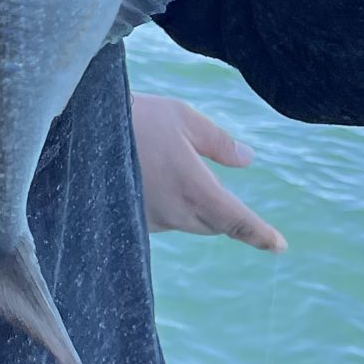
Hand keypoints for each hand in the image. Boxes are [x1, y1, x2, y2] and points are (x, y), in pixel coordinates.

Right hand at [130, 93, 284, 250]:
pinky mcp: (132, 221)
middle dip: (223, 212)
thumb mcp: (184, 118)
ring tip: (171, 169)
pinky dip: (168, 205)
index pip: (237, 220)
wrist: (83, 132)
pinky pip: (162, 219)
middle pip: (214, 223)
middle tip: (212, 182)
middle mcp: (177, 212)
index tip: (279, 246)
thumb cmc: (139, 119)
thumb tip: (248, 159)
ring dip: (193, 206)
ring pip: (188, 222)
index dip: (261, 235)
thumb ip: (219, 143)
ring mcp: (153, 220)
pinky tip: (152, 179)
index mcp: (197, 189)